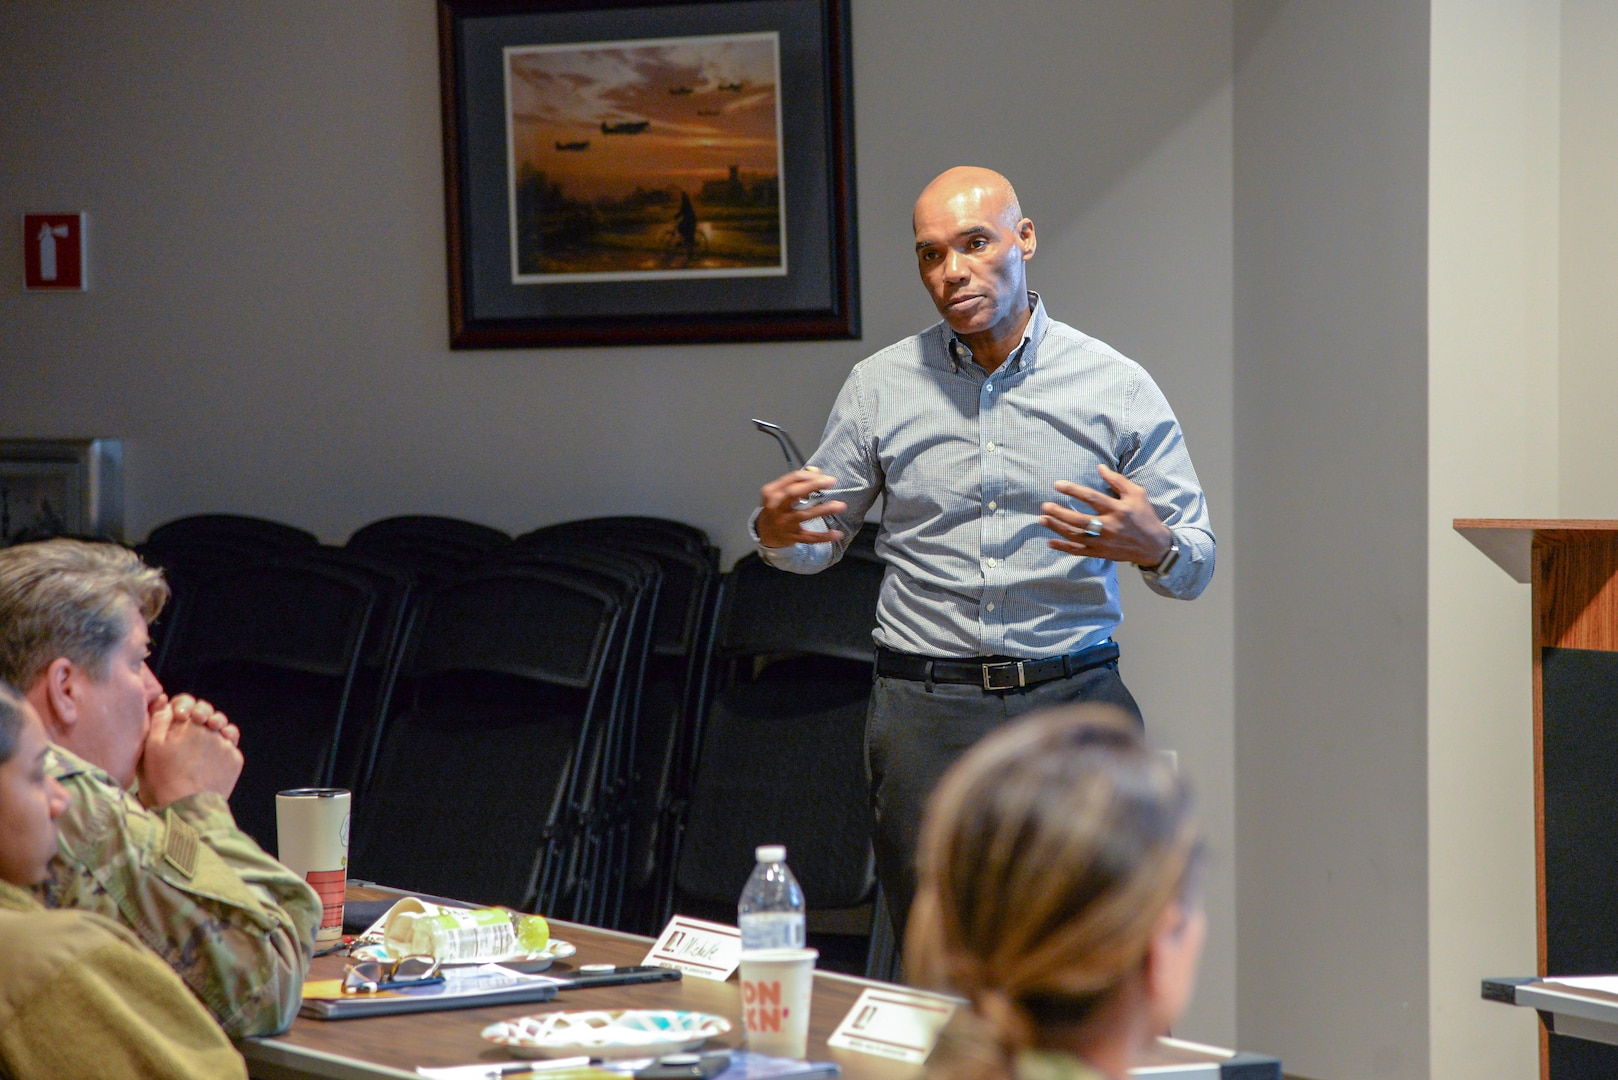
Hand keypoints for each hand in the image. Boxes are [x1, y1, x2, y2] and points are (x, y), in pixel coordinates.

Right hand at [138, 693, 244, 807]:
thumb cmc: (163, 778)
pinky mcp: (235, 758)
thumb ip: (159, 720)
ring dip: (214, 730)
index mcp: (188, 723)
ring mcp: (225, 743)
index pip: (187, 701)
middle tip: (193, 728)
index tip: (178, 717)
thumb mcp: (151, 747)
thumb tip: (166, 703)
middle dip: (200, 716)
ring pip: (222, 727)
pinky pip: (231, 745)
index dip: (182, 706)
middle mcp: (211, 729)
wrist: (187, 807)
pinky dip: (223, 747)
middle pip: (207, 713)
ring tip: (204, 744)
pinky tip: (211, 759)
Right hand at [757, 467, 846, 548]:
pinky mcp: (792, 537)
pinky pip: (809, 537)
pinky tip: (837, 534)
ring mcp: (784, 523)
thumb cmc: (776, 507)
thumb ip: (798, 480)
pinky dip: (824, 536)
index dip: (811, 475)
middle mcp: (776, 507)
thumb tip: (818, 471)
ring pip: (804, 515)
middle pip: (794, 493)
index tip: (826, 477)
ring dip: (823, 510)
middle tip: (831, 481)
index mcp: (772, 492)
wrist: (764, 533)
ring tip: (840, 505)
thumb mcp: (780, 491)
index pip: (792, 478)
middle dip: (813, 485)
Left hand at [1042, 464, 1172, 565]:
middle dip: (1059, 513)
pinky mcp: (1101, 553)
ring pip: (1076, 536)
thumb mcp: (1136, 494)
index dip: (1073, 490)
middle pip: (1079, 519)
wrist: (1154, 546)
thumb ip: (1117, 480)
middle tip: (1044, 506)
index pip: (1091, 498)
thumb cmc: (1144, 516)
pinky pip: (1079, 551)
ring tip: (1042, 519)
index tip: (1057, 484)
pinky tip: (1050, 542)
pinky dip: (1064, 548)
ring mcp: (1103, 542)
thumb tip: (1099, 467)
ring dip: (1057, 528)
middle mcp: (1109, 526)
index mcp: (1117, 509)